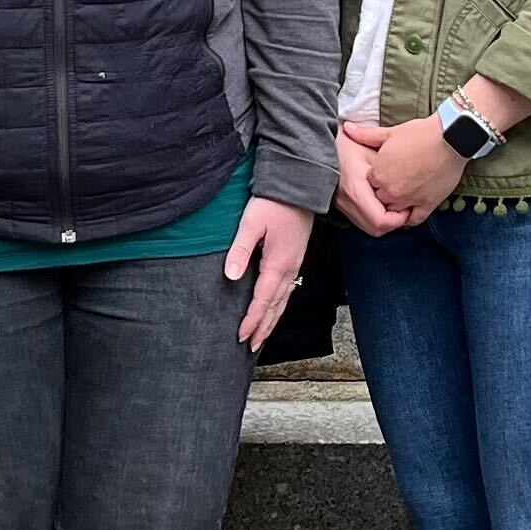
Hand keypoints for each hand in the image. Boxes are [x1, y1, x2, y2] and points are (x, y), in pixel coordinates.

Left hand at [225, 197, 314, 348]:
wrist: (300, 185)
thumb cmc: (274, 201)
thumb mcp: (250, 223)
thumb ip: (239, 250)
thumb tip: (230, 276)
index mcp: (278, 264)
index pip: (263, 301)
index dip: (252, 321)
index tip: (241, 336)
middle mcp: (289, 269)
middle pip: (276, 307)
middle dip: (263, 328)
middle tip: (251, 345)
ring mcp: (295, 264)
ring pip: (283, 300)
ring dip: (272, 320)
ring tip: (262, 334)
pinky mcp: (295, 258)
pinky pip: (288, 289)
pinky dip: (280, 305)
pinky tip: (275, 307)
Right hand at [332, 121, 403, 236]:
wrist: (323, 144)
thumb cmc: (348, 145)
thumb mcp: (373, 151)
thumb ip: (389, 171)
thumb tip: (408, 188)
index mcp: (356, 189)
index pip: (381, 220)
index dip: (398, 219)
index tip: (407, 208)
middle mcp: (347, 202)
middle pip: (375, 229)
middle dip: (393, 223)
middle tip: (403, 209)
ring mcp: (342, 205)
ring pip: (368, 228)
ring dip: (383, 222)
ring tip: (393, 206)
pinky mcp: (340, 205)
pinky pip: (361, 220)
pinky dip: (373, 217)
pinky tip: (380, 203)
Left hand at [365, 117, 468, 226]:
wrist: (451, 138)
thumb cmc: (420, 133)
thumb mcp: (390, 133)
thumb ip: (366, 135)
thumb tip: (346, 128)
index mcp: (378, 174)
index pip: (368, 184)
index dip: (375, 178)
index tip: (382, 172)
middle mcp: (391, 191)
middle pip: (379, 200)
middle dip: (383, 193)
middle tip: (392, 183)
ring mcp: (409, 200)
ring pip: (394, 212)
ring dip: (395, 206)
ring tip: (400, 196)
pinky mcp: (427, 205)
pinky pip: (414, 220)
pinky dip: (410, 218)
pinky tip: (410, 212)